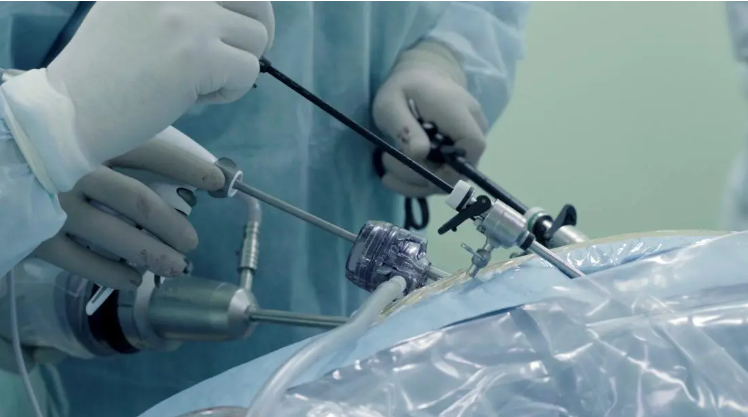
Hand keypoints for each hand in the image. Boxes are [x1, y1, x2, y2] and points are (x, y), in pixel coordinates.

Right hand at [0, 1, 273, 192]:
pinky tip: (196, 98)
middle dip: (258, 31)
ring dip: (237, 66)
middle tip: (236, 58)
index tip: (231, 30)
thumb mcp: (135, 10)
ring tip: (202, 83)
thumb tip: (234, 13)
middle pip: (257, 1)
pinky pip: (249, 71)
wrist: (71, 109)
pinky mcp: (199, 56)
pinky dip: (231, 91)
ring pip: (257, 38)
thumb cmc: (102, 70)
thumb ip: (180, 5)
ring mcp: (190, 18)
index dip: (242, 8)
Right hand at [31, 127, 224, 290]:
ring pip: (116, 235)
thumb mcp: (69, 126)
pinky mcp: (33, 234)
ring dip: (152, 255)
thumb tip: (158, 154)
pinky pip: (80, 261)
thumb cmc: (27, 136)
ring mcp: (53, 204)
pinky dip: (110, 274)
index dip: (190, 168)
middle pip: (140, 200)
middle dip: (173, 224)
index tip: (220, 183)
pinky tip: (131, 280)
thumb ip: (107, 136)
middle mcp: (74, 170)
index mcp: (90, 138)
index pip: (152, 152)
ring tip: (176, 267)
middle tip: (192, 242)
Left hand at [373, 41, 487, 197]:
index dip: (449, 166)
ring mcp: (469, 143)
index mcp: (460, 111)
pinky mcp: (460, 155)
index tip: (415, 167)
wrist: (422, 79)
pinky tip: (394, 177)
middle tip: (386, 162)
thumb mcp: (391, 102)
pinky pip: (444, 176)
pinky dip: (419, 182)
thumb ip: (404, 127)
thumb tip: (420, 154)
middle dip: (421, 177)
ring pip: (450, 179)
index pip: (472, 147)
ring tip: (386, 168)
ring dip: (416, 182)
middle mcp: (474, 128)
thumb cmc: (404, 88)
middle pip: (459, 170)